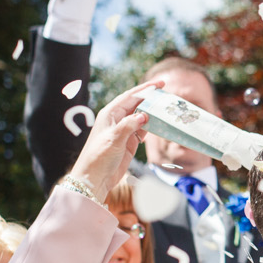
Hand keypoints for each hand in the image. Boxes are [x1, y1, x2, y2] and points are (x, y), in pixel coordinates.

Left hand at [67, 81, 158, 202]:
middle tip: (167, 96)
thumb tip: (144, 115)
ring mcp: (124, 131)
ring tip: (168, 109)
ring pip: (142, 117)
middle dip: (152, 99)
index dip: (146, 89)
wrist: (95, 178)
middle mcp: (117, 119)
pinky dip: (152, 127)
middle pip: (137, 104)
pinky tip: (161, 124)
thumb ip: (129, 125)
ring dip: (154, 113)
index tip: (160, 84)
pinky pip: (143, 130)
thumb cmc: (99, 157)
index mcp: (110, 113)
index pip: (131, 96)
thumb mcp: (114, 139)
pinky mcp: (129, 142)